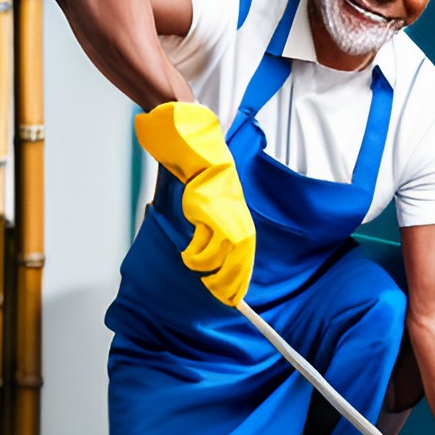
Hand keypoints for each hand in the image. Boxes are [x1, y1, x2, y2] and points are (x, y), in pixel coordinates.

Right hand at [135, 102, 255, 305]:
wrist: (190, 135)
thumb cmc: (195, 165)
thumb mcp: (203, 198)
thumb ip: (205, 220)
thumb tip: (201, 244)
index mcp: (236, 210)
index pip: (245, 250)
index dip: (241, 273)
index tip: (237, 295)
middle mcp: (235, 212)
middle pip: (242, 257)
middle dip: (232, 282)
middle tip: (225, 299)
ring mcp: (224, 210)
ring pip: (224, 253)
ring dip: (209, 267)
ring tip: (196, 266)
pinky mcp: (210, 207)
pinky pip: (207, 240)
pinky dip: (198, 254)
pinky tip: (190, 255)